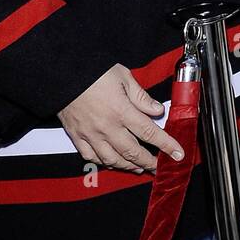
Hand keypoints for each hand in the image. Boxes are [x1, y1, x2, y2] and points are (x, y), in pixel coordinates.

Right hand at [58, 64, 184, 173]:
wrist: (61, 73)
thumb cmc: (92, 71)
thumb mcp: (123, 76)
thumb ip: (140, 96)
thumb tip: (156, 110)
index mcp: (121, 110)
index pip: (150, 133)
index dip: (166, 145)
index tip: (178, 154)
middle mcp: (107, 126)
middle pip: (133, 152)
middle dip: (150, 162)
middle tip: (159, 166)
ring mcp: (91, 134)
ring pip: (113, 159)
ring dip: (129, 166)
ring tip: (138, 167)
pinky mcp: (77, 136)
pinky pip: (91, 156)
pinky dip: (104, 162)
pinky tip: (112, 161)